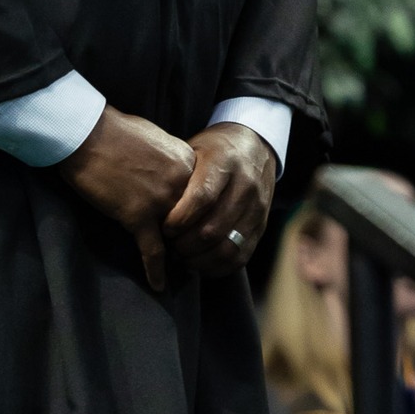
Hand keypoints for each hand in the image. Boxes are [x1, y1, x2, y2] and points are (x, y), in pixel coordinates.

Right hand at [59, 108, 195, 290]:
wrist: (87, 132)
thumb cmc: (115, 129)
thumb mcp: (156, 137)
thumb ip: (171, 159)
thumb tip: (172, 171)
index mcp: (187, 162)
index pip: (206, 198)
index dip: (202, 215)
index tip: (199, 226)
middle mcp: (180, 184)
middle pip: (197, 221)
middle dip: (195, 238)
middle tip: (193, 252)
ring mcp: (161, 201)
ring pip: (180, 239)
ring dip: (180, 255)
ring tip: (182, 269)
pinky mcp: (137, 216)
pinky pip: (152, 251)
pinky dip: (156, 271)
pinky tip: (158, 285)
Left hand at [161, 122, 275, 275]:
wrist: (255, 147)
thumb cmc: (214, 150)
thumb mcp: (195, 149)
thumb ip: (178, 175)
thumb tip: (152, 205)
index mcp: (225, 163)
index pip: (202, 197)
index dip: (180, 218)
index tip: (164, 228)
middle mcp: (245, 186)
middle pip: (213, 228)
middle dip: (185, 244)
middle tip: (168, 246)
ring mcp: (257, 209)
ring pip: (228, 247)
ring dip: (200, 259)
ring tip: (181, 256)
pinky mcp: (262, 226)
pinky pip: (240, 256)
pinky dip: (217, 266)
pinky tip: (199, 263)